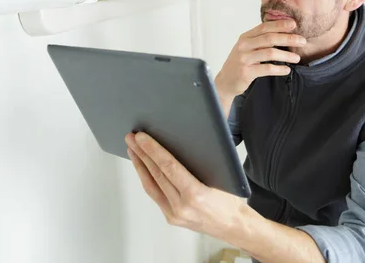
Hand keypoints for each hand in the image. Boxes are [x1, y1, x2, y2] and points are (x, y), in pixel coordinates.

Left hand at [124, 132, 244, 240]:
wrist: (233, 227)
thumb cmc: (230, 201)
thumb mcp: (221, 178)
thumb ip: (201, 162)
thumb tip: (184, 140)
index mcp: (196, 195)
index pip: (169, 167)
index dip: (153, 150)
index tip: (141, 138)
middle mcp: (182, 206)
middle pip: (156, 174)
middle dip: (142, 153)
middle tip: (131, 137)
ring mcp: (174, 214)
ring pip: (151, 185)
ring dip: (140, 165)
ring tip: (132, 149)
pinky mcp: (170, 217)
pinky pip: (155, 194)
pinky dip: (147, 178)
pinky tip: (142, 167)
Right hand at [215, 19, 305, 99]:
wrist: (225, 81)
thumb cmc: (240, 63)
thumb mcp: (247, 47)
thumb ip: (260, 40)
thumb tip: (284, 32)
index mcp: (245, 37)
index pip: (264, 27)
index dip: (280, 25)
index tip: (294, 24)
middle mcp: (244, 46)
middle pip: (269, 38)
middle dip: (288, 39)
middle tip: (302, 41)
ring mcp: (244, 59)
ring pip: (270, 53)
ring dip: (286, 55)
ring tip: (297, 58)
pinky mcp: (246, 72)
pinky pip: (267, 69)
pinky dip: (279, 69)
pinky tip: (287, 70)